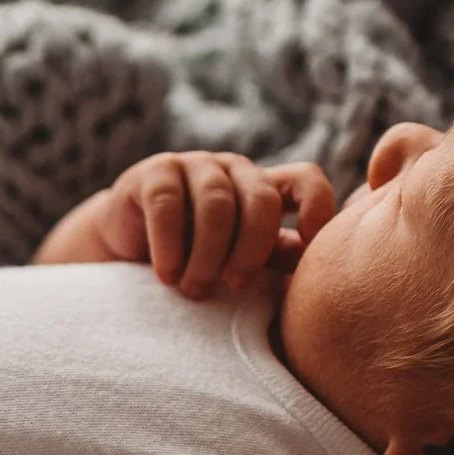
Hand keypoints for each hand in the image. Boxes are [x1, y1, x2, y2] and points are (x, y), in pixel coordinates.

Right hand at [93, 152, 334, 297]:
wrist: (129, 253)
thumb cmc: (197, 259)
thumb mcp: (244, 260)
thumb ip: (279, 258)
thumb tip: (324, 273)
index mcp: (265, 188)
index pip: (307, 180)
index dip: (317, 207)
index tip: (309, 247)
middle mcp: (235, 170)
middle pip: (260, 199)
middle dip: (250, 249)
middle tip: (234, 287)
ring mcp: (194, 165)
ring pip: (215, 202)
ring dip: (207, 254)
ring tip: (194, 289)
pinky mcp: (153, 173)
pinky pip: (168, 203)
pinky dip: (170, 245)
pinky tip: (167, 275)